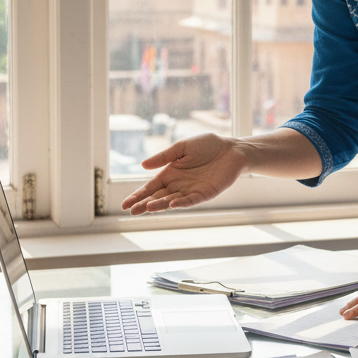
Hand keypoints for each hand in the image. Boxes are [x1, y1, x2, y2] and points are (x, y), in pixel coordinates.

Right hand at [120, 133, 248, 213]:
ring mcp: (191, 190)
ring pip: (172, 200)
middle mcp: (178, 184)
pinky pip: (192, 200)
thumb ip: (164, 157)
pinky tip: (172, 203)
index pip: (150, 188)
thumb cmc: (207, 146)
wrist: (232, 149)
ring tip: (148, 207)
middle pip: (157, 197)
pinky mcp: (205, 193)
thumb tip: (143, 165)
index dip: (138, 196)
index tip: (125, 205)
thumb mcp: (182, 147)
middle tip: (132, 211)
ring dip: (160, 205)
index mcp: (170, 173)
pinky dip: (182, 202)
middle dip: (144, 204)